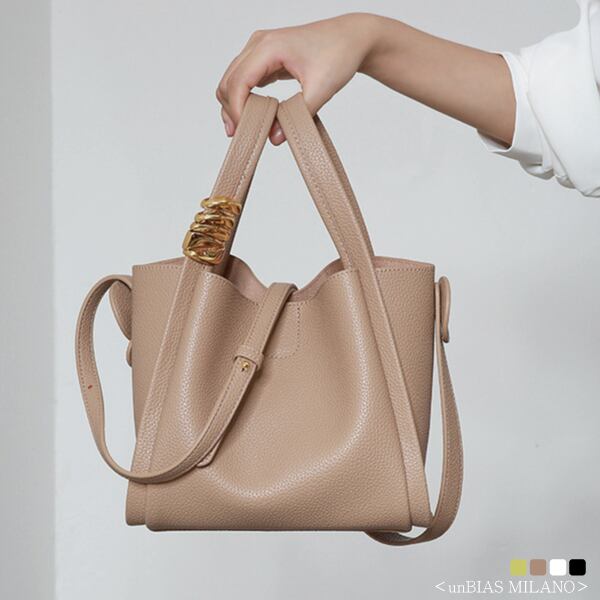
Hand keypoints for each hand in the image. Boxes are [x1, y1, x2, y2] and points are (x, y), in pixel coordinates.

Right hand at [217, 13, 514, 146]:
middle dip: (231, 115)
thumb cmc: (349, 54)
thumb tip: (275, 138)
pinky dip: (251, 101)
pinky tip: (263, 121)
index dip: (234, 117)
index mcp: (270, 46)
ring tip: (252, 137)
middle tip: (242, 145)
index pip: (237, 86)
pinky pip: (251, 81)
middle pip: (228, 83)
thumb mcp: (322, 89)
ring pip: (237, 82)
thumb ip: (296, 115)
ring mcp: (267, 49)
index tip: (240, 144)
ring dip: (240, 109)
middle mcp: (263, 43)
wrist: (367, 34)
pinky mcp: (275, 56)